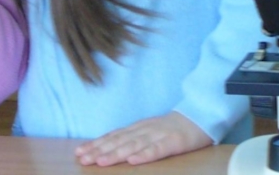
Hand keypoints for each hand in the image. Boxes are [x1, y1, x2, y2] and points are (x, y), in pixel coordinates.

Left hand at [74, 111, 212, 166]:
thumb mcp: (147, 131)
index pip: (112, 137)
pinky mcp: (173, 142)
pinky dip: (144, 155)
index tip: (79, 152)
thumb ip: (131, 138)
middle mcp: (143, 130)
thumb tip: (109, 148)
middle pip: (118, 141)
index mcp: (137, 128)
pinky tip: (133, 161)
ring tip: (101, 161)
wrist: (198, 117)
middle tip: (82, 159)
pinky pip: (157, 149)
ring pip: (133, 145)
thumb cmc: (171, 128)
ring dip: (116, 154)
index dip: (96, 144)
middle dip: (99, 150)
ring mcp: (158, 135)